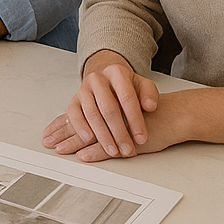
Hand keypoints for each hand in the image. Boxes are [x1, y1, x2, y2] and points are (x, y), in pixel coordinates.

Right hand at [42, 50, 160, 159]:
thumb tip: (150, 106)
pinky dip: (81, 128)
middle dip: (119, 133)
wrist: (107, 81)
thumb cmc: (127, 88)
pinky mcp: (73, 101)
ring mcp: (83, 90)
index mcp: (117, 72)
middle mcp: (97, 79)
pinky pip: (73, 115)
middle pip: (109, 108)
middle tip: (128, 150)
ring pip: (92, 114)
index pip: (127, 98)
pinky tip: (90, 140)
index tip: (142, 138)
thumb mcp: (143, 87)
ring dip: (103, 136)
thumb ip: (149, 95)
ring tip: (113, 151)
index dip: (135, 120)